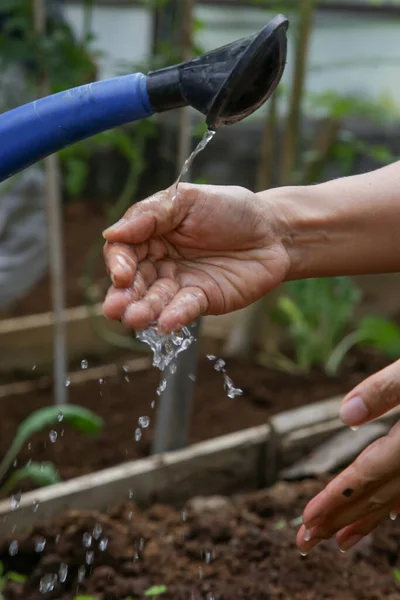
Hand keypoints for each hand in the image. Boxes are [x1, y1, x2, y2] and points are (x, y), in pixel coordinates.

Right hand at [102, 183, 289, 331]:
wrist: (272, 230)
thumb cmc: (230, 209)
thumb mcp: (189, 199)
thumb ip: (151, 214)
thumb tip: (111, 233)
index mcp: (151, 235)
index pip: (124, 251)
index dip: (119, 263)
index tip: (122, 273)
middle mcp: (160, 262)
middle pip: (134, 282)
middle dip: (124, 296)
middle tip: (115, 308)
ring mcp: (180, 284)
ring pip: (155, 300)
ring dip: (143, 311)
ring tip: (134, 319)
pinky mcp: (202, 300)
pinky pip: (185, 310)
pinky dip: (175, 316)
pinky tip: (165, 324)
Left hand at [297, 359, 399, 553]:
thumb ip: (384, 389)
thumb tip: (345, 414)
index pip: (367, 475)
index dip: (336, 499)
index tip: (307, 521)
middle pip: (376, 495)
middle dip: (340, 519)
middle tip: (307, 541)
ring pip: (396, 498)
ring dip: (365, 520)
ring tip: (339, 540)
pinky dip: (395, 504)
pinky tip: (387, 514)